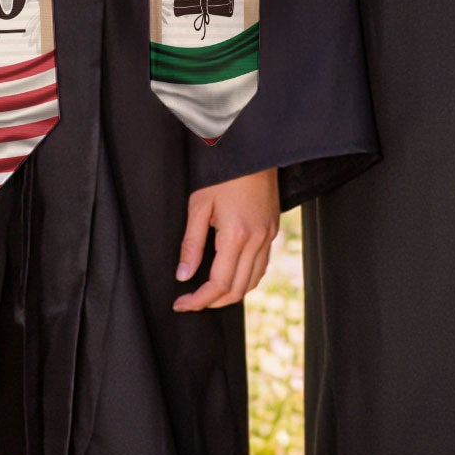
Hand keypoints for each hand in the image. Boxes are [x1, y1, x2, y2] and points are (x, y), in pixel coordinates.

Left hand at [173, 167, 279, 311]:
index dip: (198, 300)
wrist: (253, 150)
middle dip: (213, 302)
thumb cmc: (224, 173)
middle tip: (192, 301)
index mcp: (236, 235)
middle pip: (237, 288)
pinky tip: (231, 274)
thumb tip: (183, 275)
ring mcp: (268, 235)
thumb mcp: (199, 205)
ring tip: (209, 293)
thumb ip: (191, 244)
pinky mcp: (273, 229)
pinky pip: (262, 265)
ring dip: (231, 293)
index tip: (181, 304)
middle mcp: (257, 239)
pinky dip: (246, 278)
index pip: (218, 284)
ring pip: (253, 280)